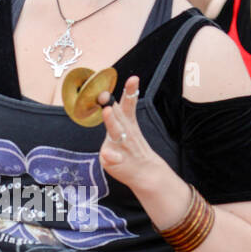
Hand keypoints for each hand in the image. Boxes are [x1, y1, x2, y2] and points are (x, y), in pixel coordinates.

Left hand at [98, 75, 166, 192]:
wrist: (146, 173)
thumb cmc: (130, 148)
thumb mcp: (124, 130)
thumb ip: (116, 118)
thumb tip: (107, 102)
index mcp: (127, 122)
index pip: (128, 104)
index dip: (130, 91)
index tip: (134, 79)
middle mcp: (125, 132)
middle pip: (119, 115)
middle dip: (112, 104)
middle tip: (105, 93)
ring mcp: (121, 146)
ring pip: (115, 132)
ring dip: (111, 121)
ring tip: (107, 111)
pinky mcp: (116, 161)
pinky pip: (112, 157)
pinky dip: (111, 156)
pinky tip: (110, 156)